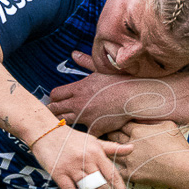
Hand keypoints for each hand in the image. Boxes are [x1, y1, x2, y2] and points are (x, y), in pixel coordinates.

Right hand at [30, 122, 131, 188]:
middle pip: (100, 185)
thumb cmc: (72, 138)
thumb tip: (131, 148)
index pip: (112, 175)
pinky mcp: (58, 172)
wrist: (46, 132)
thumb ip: (112, 148)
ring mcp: (72, 167)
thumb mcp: (93, 141)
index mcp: (97, 153)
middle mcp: (86, 160)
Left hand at [47, 52, 178, 136]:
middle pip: (54, 109)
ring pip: (64, 122)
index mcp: (78, 88)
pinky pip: (82, 134)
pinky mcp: (95, 128)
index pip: (54, 95)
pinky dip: (83, 133)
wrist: (134, 96)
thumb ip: (85, 62)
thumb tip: (74, 54)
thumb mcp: (101, 69)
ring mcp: (85, 116)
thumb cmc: (120, 81)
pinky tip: (84, 130)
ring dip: (65, 121)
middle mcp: (78, 103)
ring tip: (68, 121)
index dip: (54, 98)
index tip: (58, 100)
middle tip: (57, 112)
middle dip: (54, 110)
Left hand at [104, 120, 188, 188]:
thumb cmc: (178, 147)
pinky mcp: (131, 174)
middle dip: (111, 134)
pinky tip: (113, 164)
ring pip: (112, 152)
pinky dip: (115, 165)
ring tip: (107, 147)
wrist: (183, 170)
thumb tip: (141, 117)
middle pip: (113, 136)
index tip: (117, 124)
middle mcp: (130, 144)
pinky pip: (117, 168)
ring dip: (111, 149)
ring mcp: (129, 160)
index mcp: (138, 131)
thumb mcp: (168, 125)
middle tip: (108, 133)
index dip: (119, 124)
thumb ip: (151, 120)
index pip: (121, 124)